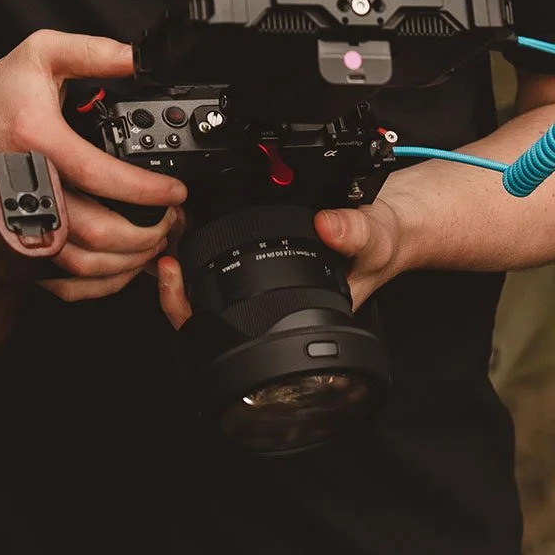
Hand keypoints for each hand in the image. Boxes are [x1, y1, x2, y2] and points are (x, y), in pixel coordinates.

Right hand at [0, 29, 185, 303]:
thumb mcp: (43, 52)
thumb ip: (94, 52)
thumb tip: (139, 59)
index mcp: (36, 139)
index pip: (97, 174)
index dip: (144, 189)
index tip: (175, 191)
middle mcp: (27, 187)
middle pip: (93, 233)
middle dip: (145, 233)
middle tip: (173, 219)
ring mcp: (19, 221)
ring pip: (78, 265)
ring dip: (126, 261)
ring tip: (156, 241)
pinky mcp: (16, 241)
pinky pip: (58, 281)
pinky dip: (96, 284)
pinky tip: (120, 266)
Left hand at [154, 186, 411, 329]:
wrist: (391, 229)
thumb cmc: (381, 247)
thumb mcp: (375, 238)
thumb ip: (355, 232)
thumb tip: (328, 225)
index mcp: (291, 314)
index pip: (228, 329)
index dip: (190, 309)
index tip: (174, 274)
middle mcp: (270, 308)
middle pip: (202, 315)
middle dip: (174, 288)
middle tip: (163, 252)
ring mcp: (262, 287)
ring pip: (205, 292)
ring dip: (182, 268)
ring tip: (170, 235)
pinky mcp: (261, 258)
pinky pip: (221, 266)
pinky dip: (200, 251)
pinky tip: (191, 228)